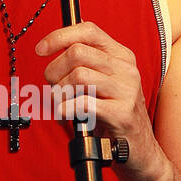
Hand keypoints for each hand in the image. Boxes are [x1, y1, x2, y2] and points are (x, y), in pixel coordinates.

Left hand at [35, 21, 165, 180]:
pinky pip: (84, 102)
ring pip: (78, 75)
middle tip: (53, 87)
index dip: (59, 37)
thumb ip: (85, 65)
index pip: (88, 31)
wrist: (139, 150)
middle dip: (55, 70)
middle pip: (77, 53)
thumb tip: (53, 50)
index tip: (41, 49)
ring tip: (62, 103)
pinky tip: (66, 115)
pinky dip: (66, 109)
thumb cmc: (114, 116)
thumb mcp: (103, 83)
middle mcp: (126, 69)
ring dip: (60, 92)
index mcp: (121, 56)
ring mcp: (127, 90)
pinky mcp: (122, 113)